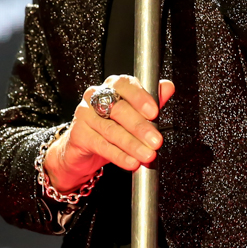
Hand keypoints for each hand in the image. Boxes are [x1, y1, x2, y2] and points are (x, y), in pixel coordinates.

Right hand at [45, 75, 175, 190]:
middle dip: (140, 127)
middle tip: (155, 141)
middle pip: (119, 109)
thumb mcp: (135, 113)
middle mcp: (95, 97)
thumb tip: (168, 87)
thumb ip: (152, 100)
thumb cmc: (111, 126)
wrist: (83, 147)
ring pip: (111, 130)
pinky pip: (101, 145)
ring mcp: (84, 115)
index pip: (125, 85)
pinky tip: (131, 162)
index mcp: (111, 86)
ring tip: (147, 155)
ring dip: (132, 145)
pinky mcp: (78, 135)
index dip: (140, 98)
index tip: (154, 112)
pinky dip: (119, 156)